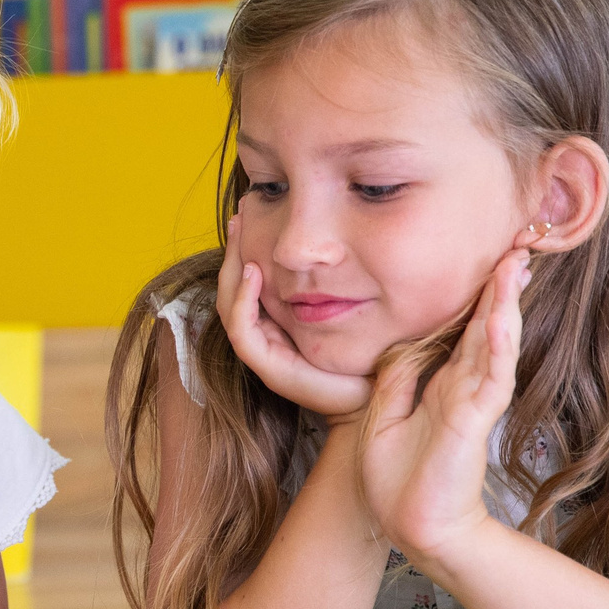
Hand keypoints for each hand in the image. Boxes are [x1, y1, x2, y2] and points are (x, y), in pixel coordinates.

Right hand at [215, 222, 372, 417]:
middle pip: (232, 289)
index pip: (249, 282)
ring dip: (232, 270)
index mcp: (279, 321)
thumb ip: (339, 276)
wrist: (379, 394)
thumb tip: (339, 236)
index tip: (249, 214)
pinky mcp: (271, 369)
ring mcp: (266, 353)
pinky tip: (253, 272)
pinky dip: (243, 300)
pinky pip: (242, 330)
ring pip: (229, 307)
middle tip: (240, 216)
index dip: (244, 249)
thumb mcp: (353, 301)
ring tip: (240, 236)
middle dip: (232, 251)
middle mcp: (267, 336)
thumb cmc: (370, 350)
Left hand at [359, 249, 528, 568]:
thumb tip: (404, 345)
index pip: (462, 333)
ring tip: (516, 266)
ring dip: (504, 305)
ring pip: (493, 344)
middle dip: (500, 288)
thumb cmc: (398, 482)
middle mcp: (463, 389)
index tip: (486, 261)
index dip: (473, 298)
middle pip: (485, 328)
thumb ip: (397, 379)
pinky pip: (489, 378)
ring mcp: (472, 404)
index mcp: (441, 388)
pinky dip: (495, 347)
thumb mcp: (385, 416)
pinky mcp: (474, 422)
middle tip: (516, 245)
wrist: (412, 528)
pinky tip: (501, 318)